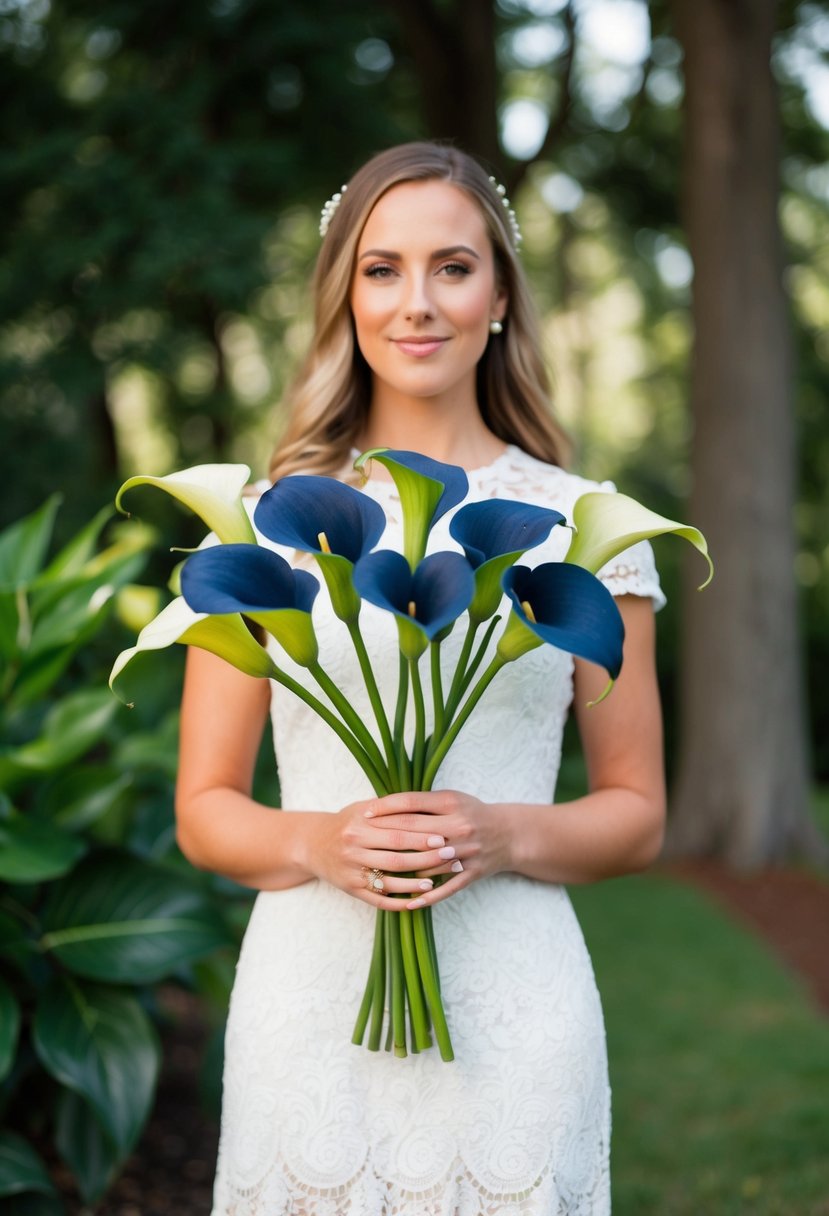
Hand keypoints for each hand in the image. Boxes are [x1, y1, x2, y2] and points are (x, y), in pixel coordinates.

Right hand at [307, 795, 469, 907]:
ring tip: (436, 881)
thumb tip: (425, 803)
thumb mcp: (361, 808)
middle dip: (426, 857)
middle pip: (397, 856)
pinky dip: (399, 902)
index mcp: (359, 827)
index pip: (397, 832)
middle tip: (450, 856)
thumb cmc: (345, 823)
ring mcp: (352, 872)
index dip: (422, 835)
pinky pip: (378, 900)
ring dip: (415, 883)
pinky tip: (417, 901)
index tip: (444, 837)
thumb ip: (389, 807)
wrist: (311, 844)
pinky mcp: (351, 890)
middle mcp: (353, 849)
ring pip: (389, 881)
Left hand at [362, 789, 511, 908]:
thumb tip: (386, 805)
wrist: (509, 834)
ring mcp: (466, 851)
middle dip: (385, 836)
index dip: (386, 807)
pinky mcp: (472, 873)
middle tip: (361, 840)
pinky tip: (407, 903)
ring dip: (401, 870)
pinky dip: (426, 897)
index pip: (412, 804)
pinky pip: (446, 888)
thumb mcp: (452, 799)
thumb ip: (424, 803)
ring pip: (426, 863)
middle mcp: (459, 826)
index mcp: (452, 803)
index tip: (365, 812)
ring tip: (376, 873)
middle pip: (415, 832)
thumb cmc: (472, 813)